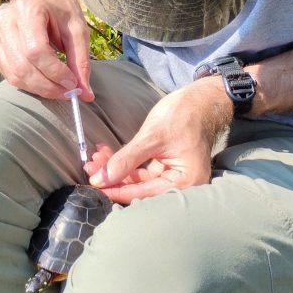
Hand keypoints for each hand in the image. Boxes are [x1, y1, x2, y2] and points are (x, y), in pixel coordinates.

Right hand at [0, 0, 93, 100]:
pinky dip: (27, 83)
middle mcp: (5, 20)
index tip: (73, 84)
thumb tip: (86, 94)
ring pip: (13, 74)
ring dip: (38, 89)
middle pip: (22, 66)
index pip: (36, 51)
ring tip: (58, 89)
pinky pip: (7, 73)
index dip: (55, 72)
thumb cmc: (60, 6)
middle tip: (67, 93)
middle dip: (47, 86)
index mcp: (28, 9)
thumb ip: (81, 60)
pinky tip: (44, 81)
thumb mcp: (77, 28)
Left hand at [84, 79, 233, 202]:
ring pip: (138, 179)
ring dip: (116, 169)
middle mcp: (182, 184)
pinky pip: (142, 170)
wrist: (201, 99)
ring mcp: (174, 175)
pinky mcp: (166, 167)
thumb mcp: (152, 137)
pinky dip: (125, 163)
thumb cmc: (184, 114)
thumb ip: (127, 160)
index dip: (117, 190)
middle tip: (91, 167)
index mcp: (186, 182)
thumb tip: (101, 179)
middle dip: (114, 178)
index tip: (94, 185)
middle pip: (140, 189)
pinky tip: (107, 155)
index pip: (145, 193)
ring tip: (96, 158)